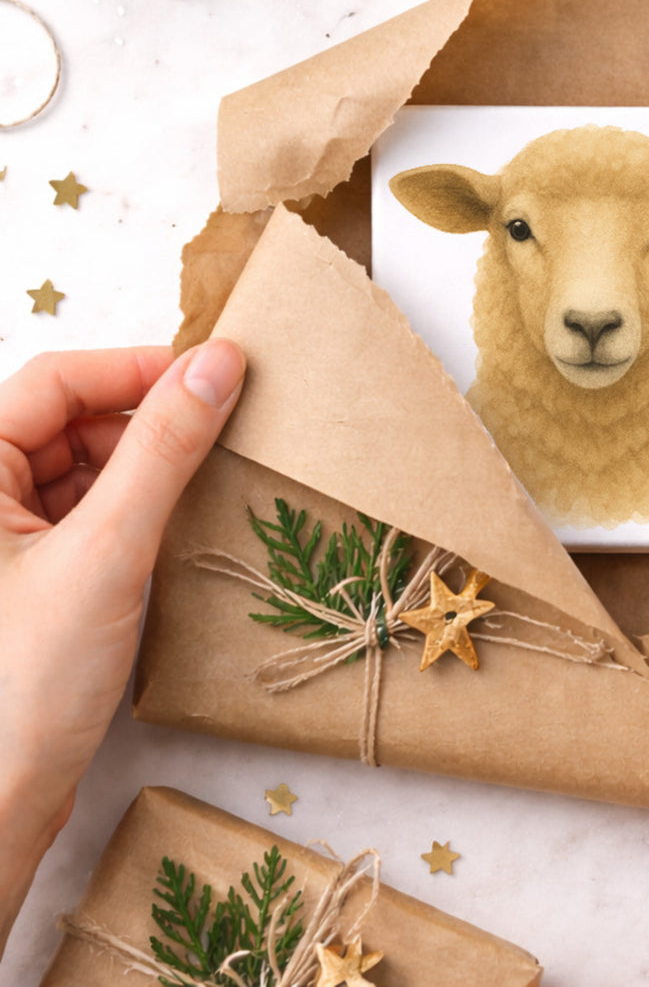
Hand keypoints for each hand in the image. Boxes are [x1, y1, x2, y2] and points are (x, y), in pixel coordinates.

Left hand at [0, 342, 244, 954]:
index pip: (55, 381)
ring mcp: (6, 540)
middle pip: (71, 420)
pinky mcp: (35, 576)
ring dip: (148, 463)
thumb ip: (163, 450)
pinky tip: (181, 522)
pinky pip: (92, 512)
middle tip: (226, 424)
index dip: (135, 368)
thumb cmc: (23, 683)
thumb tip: (218, 364)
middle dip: (147, 417)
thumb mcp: (107, 550)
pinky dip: (139, 507)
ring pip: (86, 467)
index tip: (216, 372)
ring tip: (212, 474)